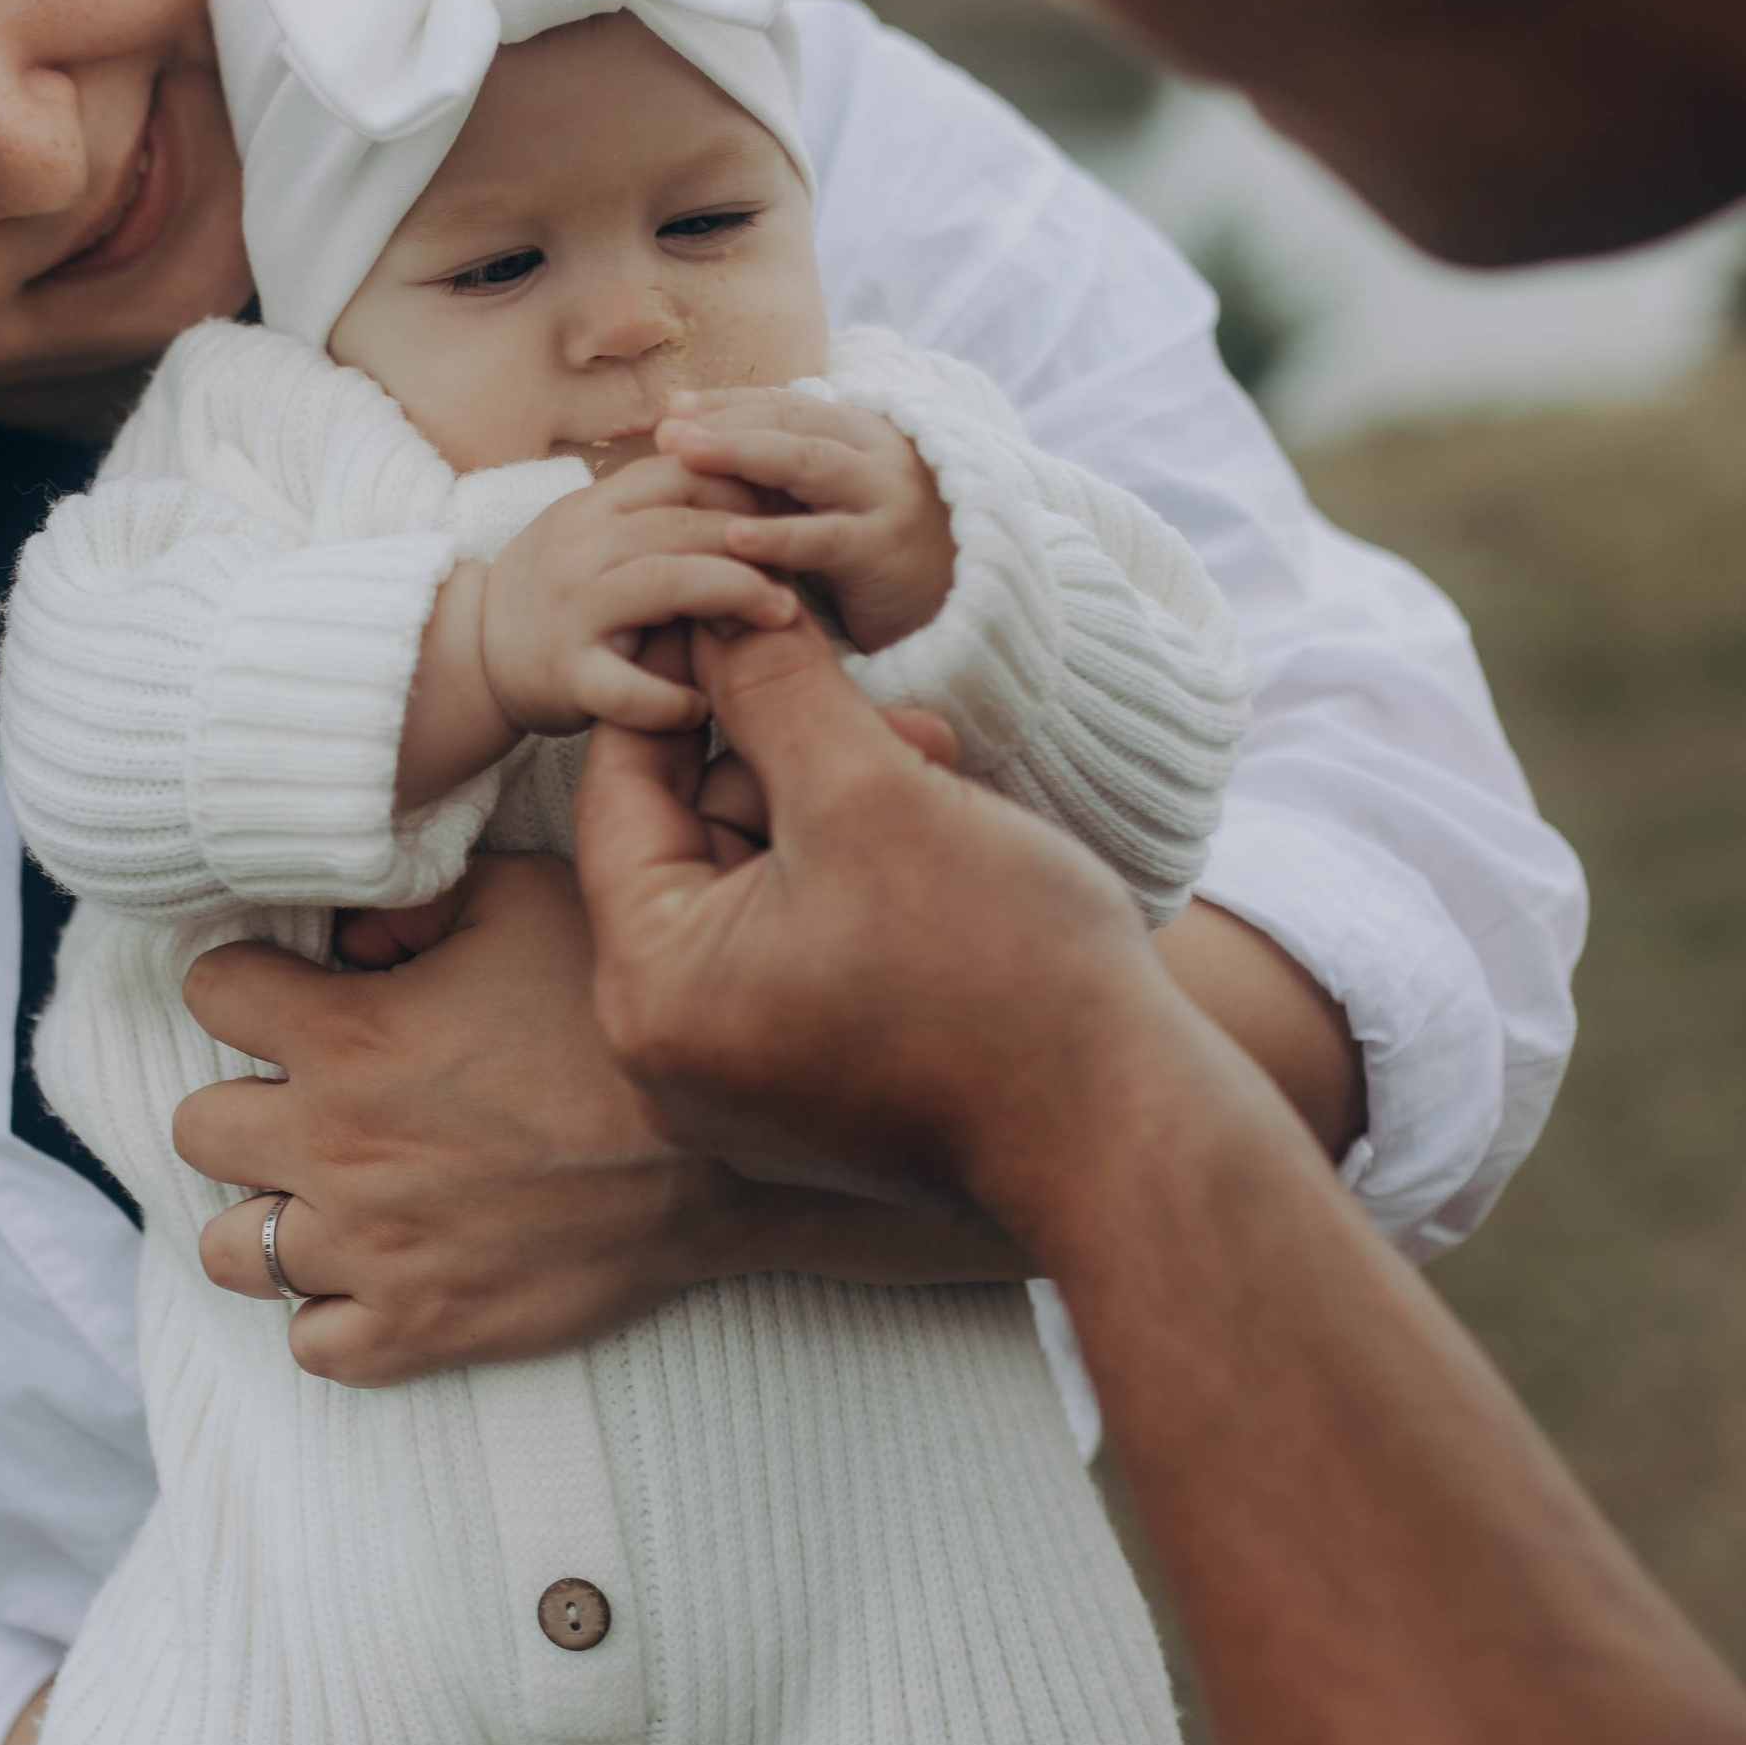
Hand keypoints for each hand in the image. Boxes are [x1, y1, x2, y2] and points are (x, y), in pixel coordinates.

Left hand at [176, 852, 776, 1380]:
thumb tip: (350, 929)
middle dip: (244, 1104)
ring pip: (229, 1253)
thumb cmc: (625, 1018)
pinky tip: (375, 1273)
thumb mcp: (530, 900)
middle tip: (312, 1100)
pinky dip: (331, 1314)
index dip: (247, 983)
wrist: (727, 1157)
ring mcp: (372, 1251)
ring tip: (330, 1194)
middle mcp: (337, 1149)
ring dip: (269, 1216)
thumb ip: (419, 899)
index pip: (209, 991)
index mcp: (349, 1036)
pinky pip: (313, 1346)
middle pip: (195, 1129)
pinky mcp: (422, 1328)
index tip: (293, 994)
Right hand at [477, 455, 799, 737]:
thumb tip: (757, 488)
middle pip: (683, 523)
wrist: (472, 656)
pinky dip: (676, 700)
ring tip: (784, 615)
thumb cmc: (559, 595)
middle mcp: (579, 549)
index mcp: (593, 508)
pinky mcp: (565, 678)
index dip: (745, 484)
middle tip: (809, 561)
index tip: (793, 506)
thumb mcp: (598, 534)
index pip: (680, 472)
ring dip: (735, 595)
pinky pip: (631, 688)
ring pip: (666, 583)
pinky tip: (707, 705)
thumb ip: (660, 511)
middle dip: (756, 540)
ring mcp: (571, 611)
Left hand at [576, 612, 1199, 1250]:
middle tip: (895, 713)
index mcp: (649, 993)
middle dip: (786, 755)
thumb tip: (708, 607)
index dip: (681, 684)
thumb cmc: (998, 969)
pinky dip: (860, 882)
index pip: (620, 793)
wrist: (1126, 1137)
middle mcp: (671, 1056)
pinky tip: (943, 836)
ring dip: (838, 808)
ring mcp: (742, 1084)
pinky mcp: (813, 1093)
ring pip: (760, 888)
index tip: (731, 608)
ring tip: (937, 766)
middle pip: (691, 843)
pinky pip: (803, 950)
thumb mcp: (868, 792)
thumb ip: (773, 689)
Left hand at [657, 391, 956, 653]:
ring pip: (808, 463)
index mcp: (856, 434)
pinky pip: (827, 539)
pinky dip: (780, 536)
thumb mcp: (829, 504)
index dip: (726, 403)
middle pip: (790, 422)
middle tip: (665, 428)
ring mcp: (886, 497)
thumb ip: (778, 479)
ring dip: (741, 453)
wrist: (967, 606)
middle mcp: (874, 453)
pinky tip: (735, 538)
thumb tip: (692, 447)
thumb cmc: (876, 556)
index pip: (783, 404)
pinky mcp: (888, 552)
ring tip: (683, 454)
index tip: (670, 407)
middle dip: (725, 420)